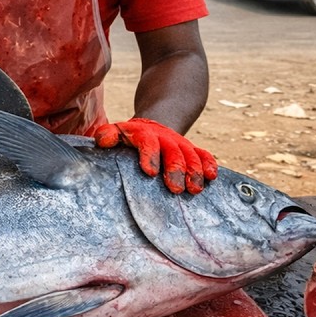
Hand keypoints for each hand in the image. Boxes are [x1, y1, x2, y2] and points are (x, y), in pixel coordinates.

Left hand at [93, 118, 217, 193]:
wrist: (152, 127)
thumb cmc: (129, 138)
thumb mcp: (117, 133)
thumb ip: (108, 135)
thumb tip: (103, 140)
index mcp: (144, 135)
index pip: (147, 143)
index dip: (149, 155)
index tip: (150, 171)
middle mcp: (165, 139)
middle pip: (172, 152)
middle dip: (175, 170)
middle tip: (175, 189)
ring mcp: (180, 145)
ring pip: (190, 155)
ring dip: (194, 172)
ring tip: (194, 189)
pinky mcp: (192, 151)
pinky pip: (203, 155)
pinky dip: (209, 164)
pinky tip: (212, 177)